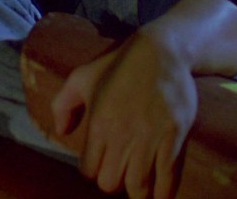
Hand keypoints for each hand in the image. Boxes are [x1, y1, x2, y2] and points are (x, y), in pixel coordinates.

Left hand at [52, 29, 197, 198]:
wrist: (162, 51)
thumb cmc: (120, 64)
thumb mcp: (81, 76)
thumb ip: (63, 104)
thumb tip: (62, 131)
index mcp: (98, 124)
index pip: (89, 170)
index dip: (94, 170)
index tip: (102, 163)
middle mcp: (122, 134)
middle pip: (111, 182)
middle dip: (115, 181)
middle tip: (122, 172)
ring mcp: (150, 137)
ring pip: (139, 185)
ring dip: (139, 190)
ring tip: (141, 186)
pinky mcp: (174, 136)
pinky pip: (168, 176)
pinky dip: (164, 191)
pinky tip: (161, 194)